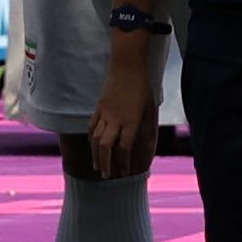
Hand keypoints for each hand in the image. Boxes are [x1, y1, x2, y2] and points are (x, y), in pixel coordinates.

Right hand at [86, 51, 158, 177]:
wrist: (127, 66)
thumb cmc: (143, 86)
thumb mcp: (150, 108)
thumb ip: (147, 128)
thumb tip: (148, 146)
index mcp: (131, 121)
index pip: (124, 148)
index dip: (123, 163)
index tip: (123, 174)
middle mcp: (116, 120)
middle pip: (106, 147)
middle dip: (105, 163)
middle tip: (105, 176)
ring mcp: (105, 113)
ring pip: (95, 138)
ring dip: (95, 154)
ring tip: (97, 166)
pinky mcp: (99, 107)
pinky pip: (92, 126)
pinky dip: (91, 138)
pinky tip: (92, 146)